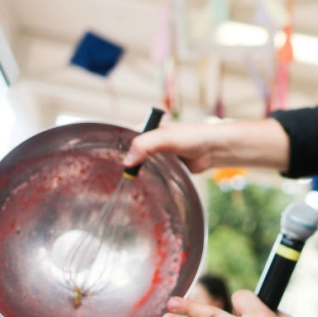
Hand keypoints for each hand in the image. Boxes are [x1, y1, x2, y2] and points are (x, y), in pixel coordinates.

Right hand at [123, 118, 289, 173]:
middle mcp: (149, 141)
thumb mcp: (166, 138)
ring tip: (121, 184)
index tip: (103, 161)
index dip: (113, 148)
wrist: (213, 149)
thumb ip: (146, 145)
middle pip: (129, 153)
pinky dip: (146, 180)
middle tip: (110, 177)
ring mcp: (157, 155)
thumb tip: (127, 161)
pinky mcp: (165, 167)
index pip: (123, 137)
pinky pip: (152, 174)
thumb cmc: (193, 137)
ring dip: (134, 173)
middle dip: (122, 164)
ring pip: (140, 165)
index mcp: (146, 128)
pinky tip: (138, 188)